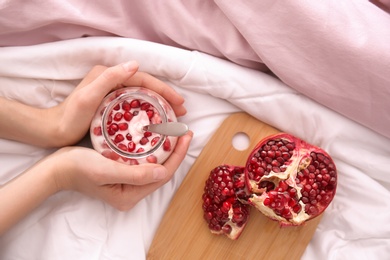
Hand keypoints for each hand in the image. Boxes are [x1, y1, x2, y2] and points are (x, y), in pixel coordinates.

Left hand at [48, 61, 186, 146]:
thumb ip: (109, 78)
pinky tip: (157, 120)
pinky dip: (149, 110)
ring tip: (175, 115)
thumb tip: (135, 64)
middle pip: (146, 86)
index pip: (143, 78)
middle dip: (166, 96)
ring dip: (160, 104)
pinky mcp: (111, 104)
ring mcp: (112, 92)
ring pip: (143, 95)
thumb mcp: (88, 96)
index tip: (179, 102)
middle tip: (182, 110)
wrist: (54, 130)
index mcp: (108, 74)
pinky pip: (136, 104)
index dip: (163, 89)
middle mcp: (111, 80)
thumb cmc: (70, 117)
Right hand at [52, 131, 192, 209]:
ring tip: (175, 132)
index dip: (177, 155)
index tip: (186, 135)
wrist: (56, 168)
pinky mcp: (122, 174)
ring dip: (167, 149)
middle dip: (175, 151)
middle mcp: (131, 192)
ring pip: (155, 165)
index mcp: (129, 196)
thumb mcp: (105, 170)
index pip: (163, 175)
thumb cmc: (77, 168)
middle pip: (162, 170)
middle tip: (183, 130)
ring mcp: (127, 184)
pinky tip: (157, 136)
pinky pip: (144, 162)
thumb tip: (163, 172)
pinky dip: (154, 149)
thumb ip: (134, 174)